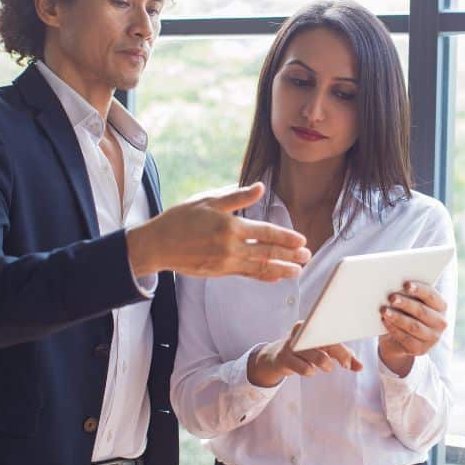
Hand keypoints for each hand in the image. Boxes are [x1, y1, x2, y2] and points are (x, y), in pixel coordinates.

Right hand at [126, 182, 310, 281]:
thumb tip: (260, 187)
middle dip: (290, 255)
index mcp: (229, 226)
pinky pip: (247, 274)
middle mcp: (230, 247)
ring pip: (259, 267)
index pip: (265, 232)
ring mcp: (226, 262)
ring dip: (281, 269)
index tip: (301, 240)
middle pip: (267, 252)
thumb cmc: (181, 218)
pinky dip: (263, 276)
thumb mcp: (208, 201)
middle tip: (308, 257)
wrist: (157, 245)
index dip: (285, 237)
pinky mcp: (220, 272)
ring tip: (298, 271)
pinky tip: (275, 276)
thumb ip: (237, 197)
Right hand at [248, 321, 362, 387]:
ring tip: (326, 366)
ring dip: (325, 364)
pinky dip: (310, 371)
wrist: (276, 357)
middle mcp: (301, 331)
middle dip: (340, 355)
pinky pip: (304, 368)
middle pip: (326, 342)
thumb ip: (343, 356)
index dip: (344, 348)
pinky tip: (310, 369)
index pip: (332, 333)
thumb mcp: (325, 350)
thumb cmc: (306, 351)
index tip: (349, 362)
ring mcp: (291, 344)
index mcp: (312, 324)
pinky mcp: (285, 358)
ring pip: (316, 356)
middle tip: (344, 365)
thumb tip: (360, 367)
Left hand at [378, 281, 447, 376]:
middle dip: (406, 304)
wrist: (400, 339)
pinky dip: (394, 329)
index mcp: (441, 306)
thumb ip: (408, 293)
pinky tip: (385, 321)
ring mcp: (432, 338)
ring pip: (413, 326)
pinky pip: (406, 338)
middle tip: (391, 297)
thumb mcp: (411, 301)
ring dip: (398, 317)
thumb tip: (394, 282)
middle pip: (422, 311)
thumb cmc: (406, 312)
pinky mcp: (420, 349)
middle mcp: (440, 322)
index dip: (419, 289)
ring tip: (384, 310)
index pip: (431, 296)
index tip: (406, 284)